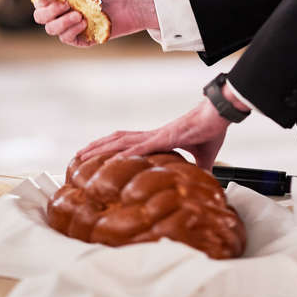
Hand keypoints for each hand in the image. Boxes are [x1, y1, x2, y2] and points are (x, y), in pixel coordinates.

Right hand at [32, 0, 158, 47]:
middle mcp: (63, 12)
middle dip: (49, 12)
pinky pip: (66, 38)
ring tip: (79, 14)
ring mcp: (71, 26)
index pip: (40, 0)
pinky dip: (72, 30)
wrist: (131, 4)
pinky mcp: (81, 38)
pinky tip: (84, 22)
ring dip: (62, 22)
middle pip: (40, 17)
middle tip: (65, 5)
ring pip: (51, 29)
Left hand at [76, 99, 229, 169]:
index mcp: (159, 139)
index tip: (95, 156)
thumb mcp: (203, 157)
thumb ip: (198, 169)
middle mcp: (154, 135)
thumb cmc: (211, 129)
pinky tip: (114, 159)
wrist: (220, 114)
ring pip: (123, 141)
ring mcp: (158, 135)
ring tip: (83, 156)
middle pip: (118, 141)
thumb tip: (202, 182)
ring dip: (102, 148)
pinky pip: (143, 146)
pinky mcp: (167, 137)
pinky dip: (128, 153)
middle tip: (76, 157)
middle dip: (96, 148)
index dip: (110, 147)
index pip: (128, 143)